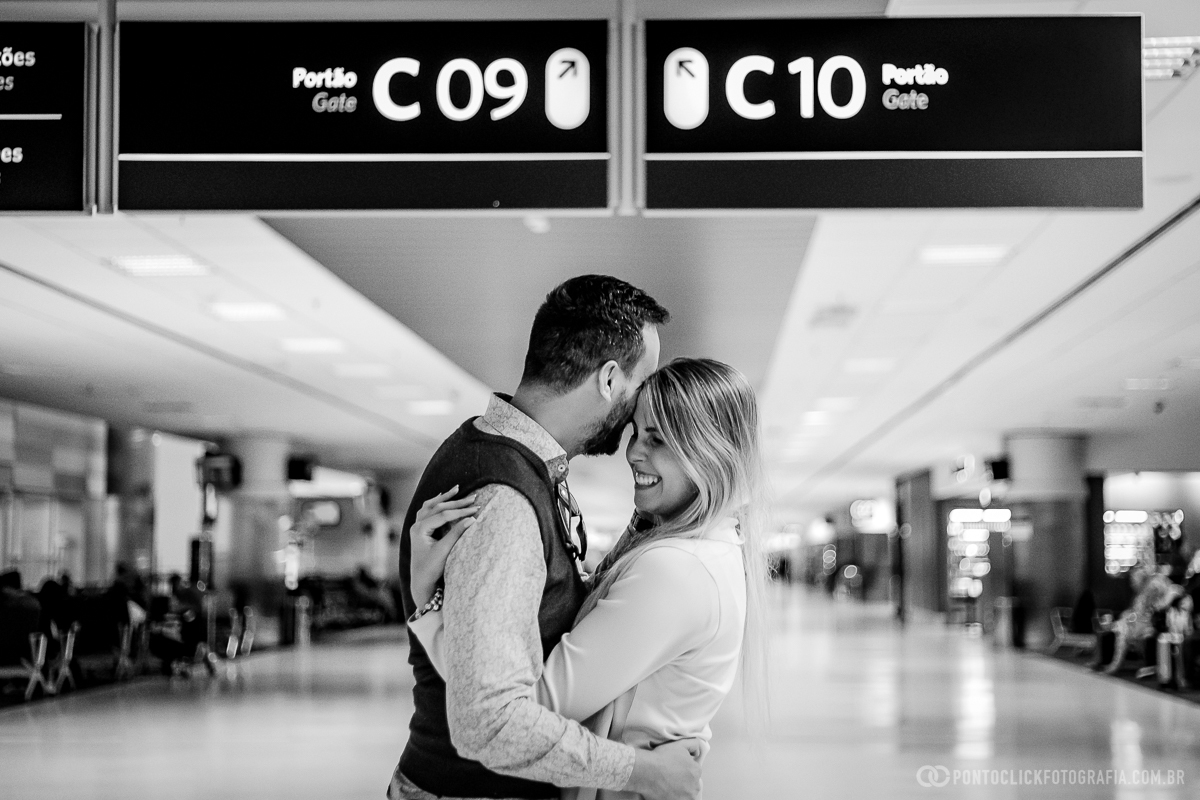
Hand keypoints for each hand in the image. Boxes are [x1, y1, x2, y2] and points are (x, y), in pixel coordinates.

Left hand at [409, 486, 478, 605]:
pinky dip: (436, 503)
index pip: (443, 515)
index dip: (461, 511)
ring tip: (457, 489)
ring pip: (431, 506)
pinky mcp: (420, 530)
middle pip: (438, 508)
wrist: (421, 582)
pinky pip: (427, 510)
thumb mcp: (445, 550)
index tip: (477, 509)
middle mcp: (416, 525)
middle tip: (474, 497)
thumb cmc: (431, 569)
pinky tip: (441, 497)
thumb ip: (457, 533)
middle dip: (456, 502)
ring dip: (445, 498)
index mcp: (420, 529)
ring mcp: (417, 527)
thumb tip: (473, 519)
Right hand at [623, 739, 702, 799]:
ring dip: (679, 790)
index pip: (694, 771)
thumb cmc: (661, 758)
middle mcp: (695, 786)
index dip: (684, 769)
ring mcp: (686, 797)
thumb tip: (697, 752)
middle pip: (691, 784)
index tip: (675, 768)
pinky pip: (678, 799)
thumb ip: (694, 744)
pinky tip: (665, 790)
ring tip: (667, 784)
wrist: (646, 771)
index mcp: (697, 771)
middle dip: (683, 781)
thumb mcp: (680, 744)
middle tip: (670, 776)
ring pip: (685, 794)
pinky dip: (673, 796)